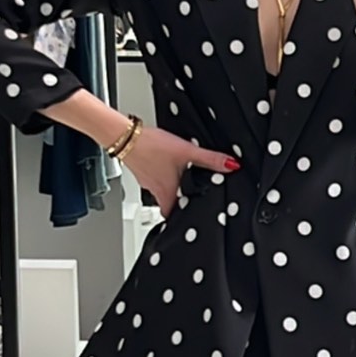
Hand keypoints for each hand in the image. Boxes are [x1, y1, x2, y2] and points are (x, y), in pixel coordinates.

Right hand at [125, 127, 239, 217]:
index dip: (183, 220)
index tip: (192, 221)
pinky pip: (154, 178)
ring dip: (172, 187)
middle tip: (192, 198)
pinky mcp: (142, 170)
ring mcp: (147, 181)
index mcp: (167, 193)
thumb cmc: (151, 147)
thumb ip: (210, 159)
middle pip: (170, 204)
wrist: (124, 135)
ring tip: (183, 179)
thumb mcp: (188, 152)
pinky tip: (167, 164)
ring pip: (162, 190)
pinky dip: (162, 174)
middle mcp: (156, 191)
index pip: (174, 217)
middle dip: (181, 202)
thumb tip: (231, 166)